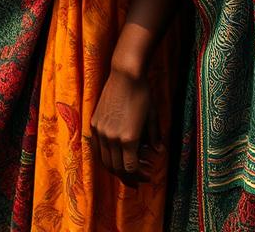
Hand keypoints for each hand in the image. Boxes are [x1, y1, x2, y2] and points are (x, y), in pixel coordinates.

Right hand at [91, 67, 161, 185]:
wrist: (125, 74)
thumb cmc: (142, 94)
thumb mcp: (153, 117)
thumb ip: (154, 137)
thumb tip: (159, 152)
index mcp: (128, 139)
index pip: (130, 169)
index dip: (139, 176)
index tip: (148, 176)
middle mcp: (112, 138)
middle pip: (117, 168)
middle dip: (128, 177)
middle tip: (138, 179)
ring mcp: (101, 130)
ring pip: (104, 160)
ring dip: (115, 169)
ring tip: (126, 169)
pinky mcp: (95, 123)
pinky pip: (97, 147)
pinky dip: (105, 156)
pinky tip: (114, 155)